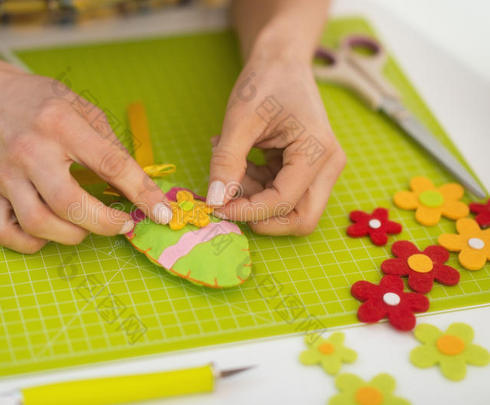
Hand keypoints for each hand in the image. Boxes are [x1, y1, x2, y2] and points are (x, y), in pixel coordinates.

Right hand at [0, 67, 172, 252]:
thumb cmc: (46, 105)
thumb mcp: (86, 110)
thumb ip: (113, 148)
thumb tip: (142, 189)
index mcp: (61, 123)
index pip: (110, 164)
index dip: (141, 192)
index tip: (161, 213)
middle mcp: (30, 150)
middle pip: (68, 203)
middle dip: (105, 223)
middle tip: (123, 223)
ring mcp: (6, 175)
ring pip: (38, 223)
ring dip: (73, 235)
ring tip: (88, 225)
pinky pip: (6, 234)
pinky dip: (33, 243)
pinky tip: (52, 231)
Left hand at [207, 58, 345, 235]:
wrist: (282, 60)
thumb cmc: (266, 81)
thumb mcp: (239, 119)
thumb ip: (227, 161)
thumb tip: (216, 200)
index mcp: (317, 151)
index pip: (284, 202)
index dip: (247, 211)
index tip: (216, 206)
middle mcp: (327, 166)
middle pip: (301, 219)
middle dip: (261, 217)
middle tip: (227, 200)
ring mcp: (320, 169)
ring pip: (290, 209)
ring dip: (255, 198)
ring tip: (231, 164)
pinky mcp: (306, 169)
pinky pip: (281, 193)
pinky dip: (256, 186)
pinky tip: (238, 160)